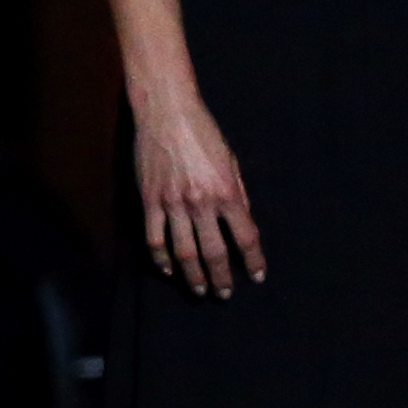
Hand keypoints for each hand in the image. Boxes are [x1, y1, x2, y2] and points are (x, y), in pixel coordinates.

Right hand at [135, 96, 265, 297]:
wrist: (168, 113)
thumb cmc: (205, 133)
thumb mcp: (231, 161)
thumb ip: (238, 193)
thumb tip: (243, 221)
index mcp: (227, 192)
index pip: (246, 236)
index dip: (253, 260)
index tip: (257, 276)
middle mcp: (201, 203)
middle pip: (214, 252)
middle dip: (221, 277)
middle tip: (225, 293)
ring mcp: (173, 204)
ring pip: (183, 253)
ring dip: (193, 276)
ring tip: (199, 290)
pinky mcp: (149, 201)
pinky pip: (154, 239)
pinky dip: (161, 259)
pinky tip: (168, 270)